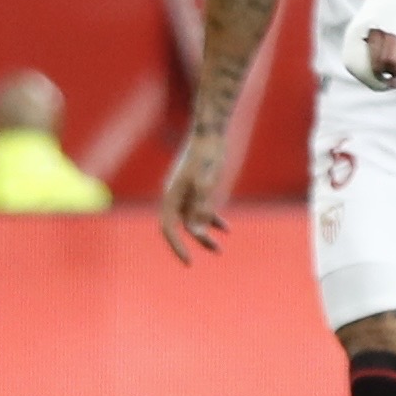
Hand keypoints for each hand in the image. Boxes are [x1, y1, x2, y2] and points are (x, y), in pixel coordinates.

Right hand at [159, 131, 228, 263]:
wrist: (210, 134)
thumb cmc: (206, 156)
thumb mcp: (205, 182)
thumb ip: (201, 205)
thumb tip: (197, 229)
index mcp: (171, 195)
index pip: (168, 227)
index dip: (176, 245)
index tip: (189, 261)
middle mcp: (176, 197)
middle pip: (182, 226)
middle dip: (196, 240)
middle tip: (216, 251)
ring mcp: (187, 193)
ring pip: (193, 220)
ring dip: (206, 233)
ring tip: (219, 248)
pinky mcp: (199, 189)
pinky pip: (203, 210)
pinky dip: (213, 220)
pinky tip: (226, 230)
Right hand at [340, 0, 395, 88]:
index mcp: (388, 26)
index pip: (389, 60)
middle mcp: (368, 29)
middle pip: (373, 66)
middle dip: (385, 79)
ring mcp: (356, 33)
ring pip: (357, 67)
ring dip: (372, 79)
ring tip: (386, 83)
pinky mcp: (350, 37)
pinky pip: (351, 61)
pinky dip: (363, 73)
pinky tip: (375, 76)